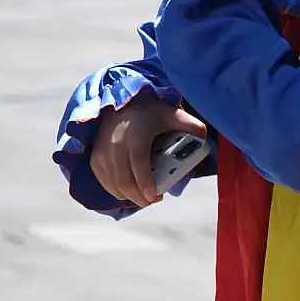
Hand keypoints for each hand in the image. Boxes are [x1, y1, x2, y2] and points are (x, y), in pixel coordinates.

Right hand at [90, 96, 205, 207]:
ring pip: (114, 183)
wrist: (120, 100)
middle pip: (124, 179)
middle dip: (140, 196)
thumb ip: (191, 125)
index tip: (155, 195)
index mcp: (137, 134)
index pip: (138, 163)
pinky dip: (116, 190)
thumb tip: (203, 138)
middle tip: (154, 200)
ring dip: (129, 196)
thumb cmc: (149, 111)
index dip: (145, 182)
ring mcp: (103, 152)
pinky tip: (129, 192)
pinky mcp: (95, 157)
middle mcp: (116, 144)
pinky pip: (104, 181)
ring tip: (145, 197)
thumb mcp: (172, 114)